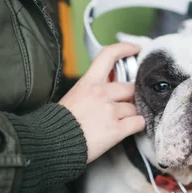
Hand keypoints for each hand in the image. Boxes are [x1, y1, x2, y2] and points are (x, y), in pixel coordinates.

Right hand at [60, 43, 144, 163]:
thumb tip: (111, 83)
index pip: (108, 55)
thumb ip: (93, 88)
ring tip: (118, 122)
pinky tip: (129, 128)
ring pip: (135, 107)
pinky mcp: (116, 129)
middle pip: (130, 87)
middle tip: (122, 106)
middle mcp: (101, 93)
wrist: (52, 143)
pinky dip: (137, 125)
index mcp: (89, 82)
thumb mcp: (75, 95)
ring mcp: (109, 111)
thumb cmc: (60, 122)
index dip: (124, 48)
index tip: (135, 49)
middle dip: (130, 97)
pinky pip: (138, 122)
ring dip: (131, 114)